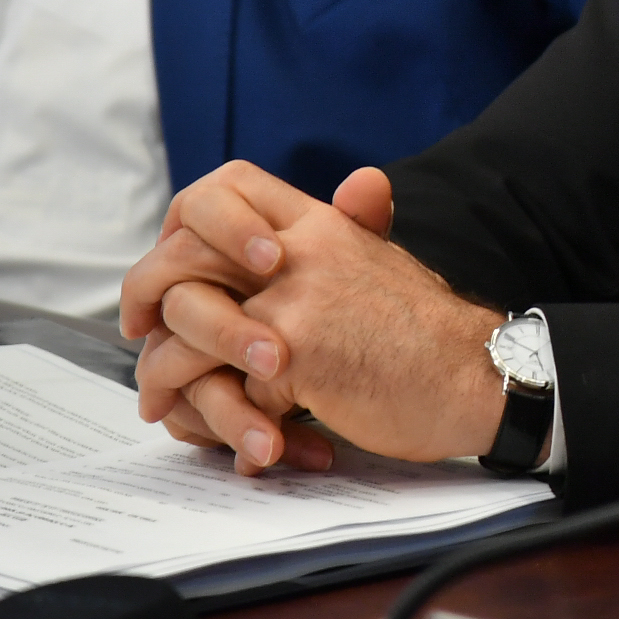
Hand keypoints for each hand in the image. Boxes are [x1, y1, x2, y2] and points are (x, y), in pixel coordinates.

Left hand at [123, 163, 503, 473]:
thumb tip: (357, 186)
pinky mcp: (297, 354)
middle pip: (184, 252)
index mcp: (320, 224)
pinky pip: (220, 383)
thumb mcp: (383, 262)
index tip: (171, 267)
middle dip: (144, 297)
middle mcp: (302, 250)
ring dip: (163, 369)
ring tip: (160, 399)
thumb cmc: (430, 334)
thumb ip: (350, 231)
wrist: (479, 374)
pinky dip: (209, 417)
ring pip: (187, 321)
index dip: (181, 225)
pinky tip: (217, 432)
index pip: (226, 187)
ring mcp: (296, 299)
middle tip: (138, 333)